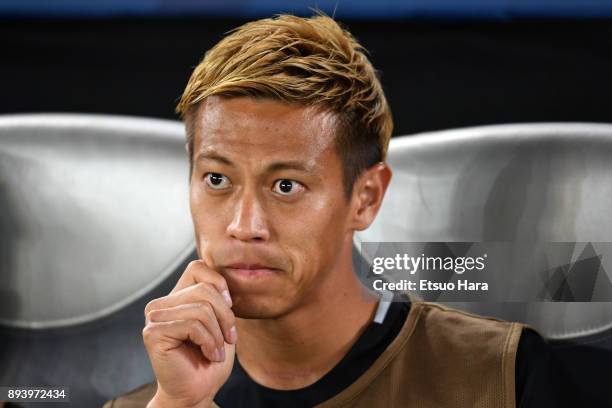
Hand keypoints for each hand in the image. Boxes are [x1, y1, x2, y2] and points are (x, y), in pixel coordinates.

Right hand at [143, 260, 236, 406]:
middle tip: (228, 339)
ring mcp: (154, 317)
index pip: (198, 267)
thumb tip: (221, 280)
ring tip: (216, 351)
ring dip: (218, 334)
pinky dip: (209, 342)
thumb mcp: (222, 320)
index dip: (220, 285)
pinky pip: (193, 325)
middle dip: (226, 316)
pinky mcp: (153, 333)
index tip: (229, 310)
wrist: (198, 392)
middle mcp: (161, 303)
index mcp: (176, 297)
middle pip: (205, 290)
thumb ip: (218, 296)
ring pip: (202, 308)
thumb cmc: (210, 358)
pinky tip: (208, 354)